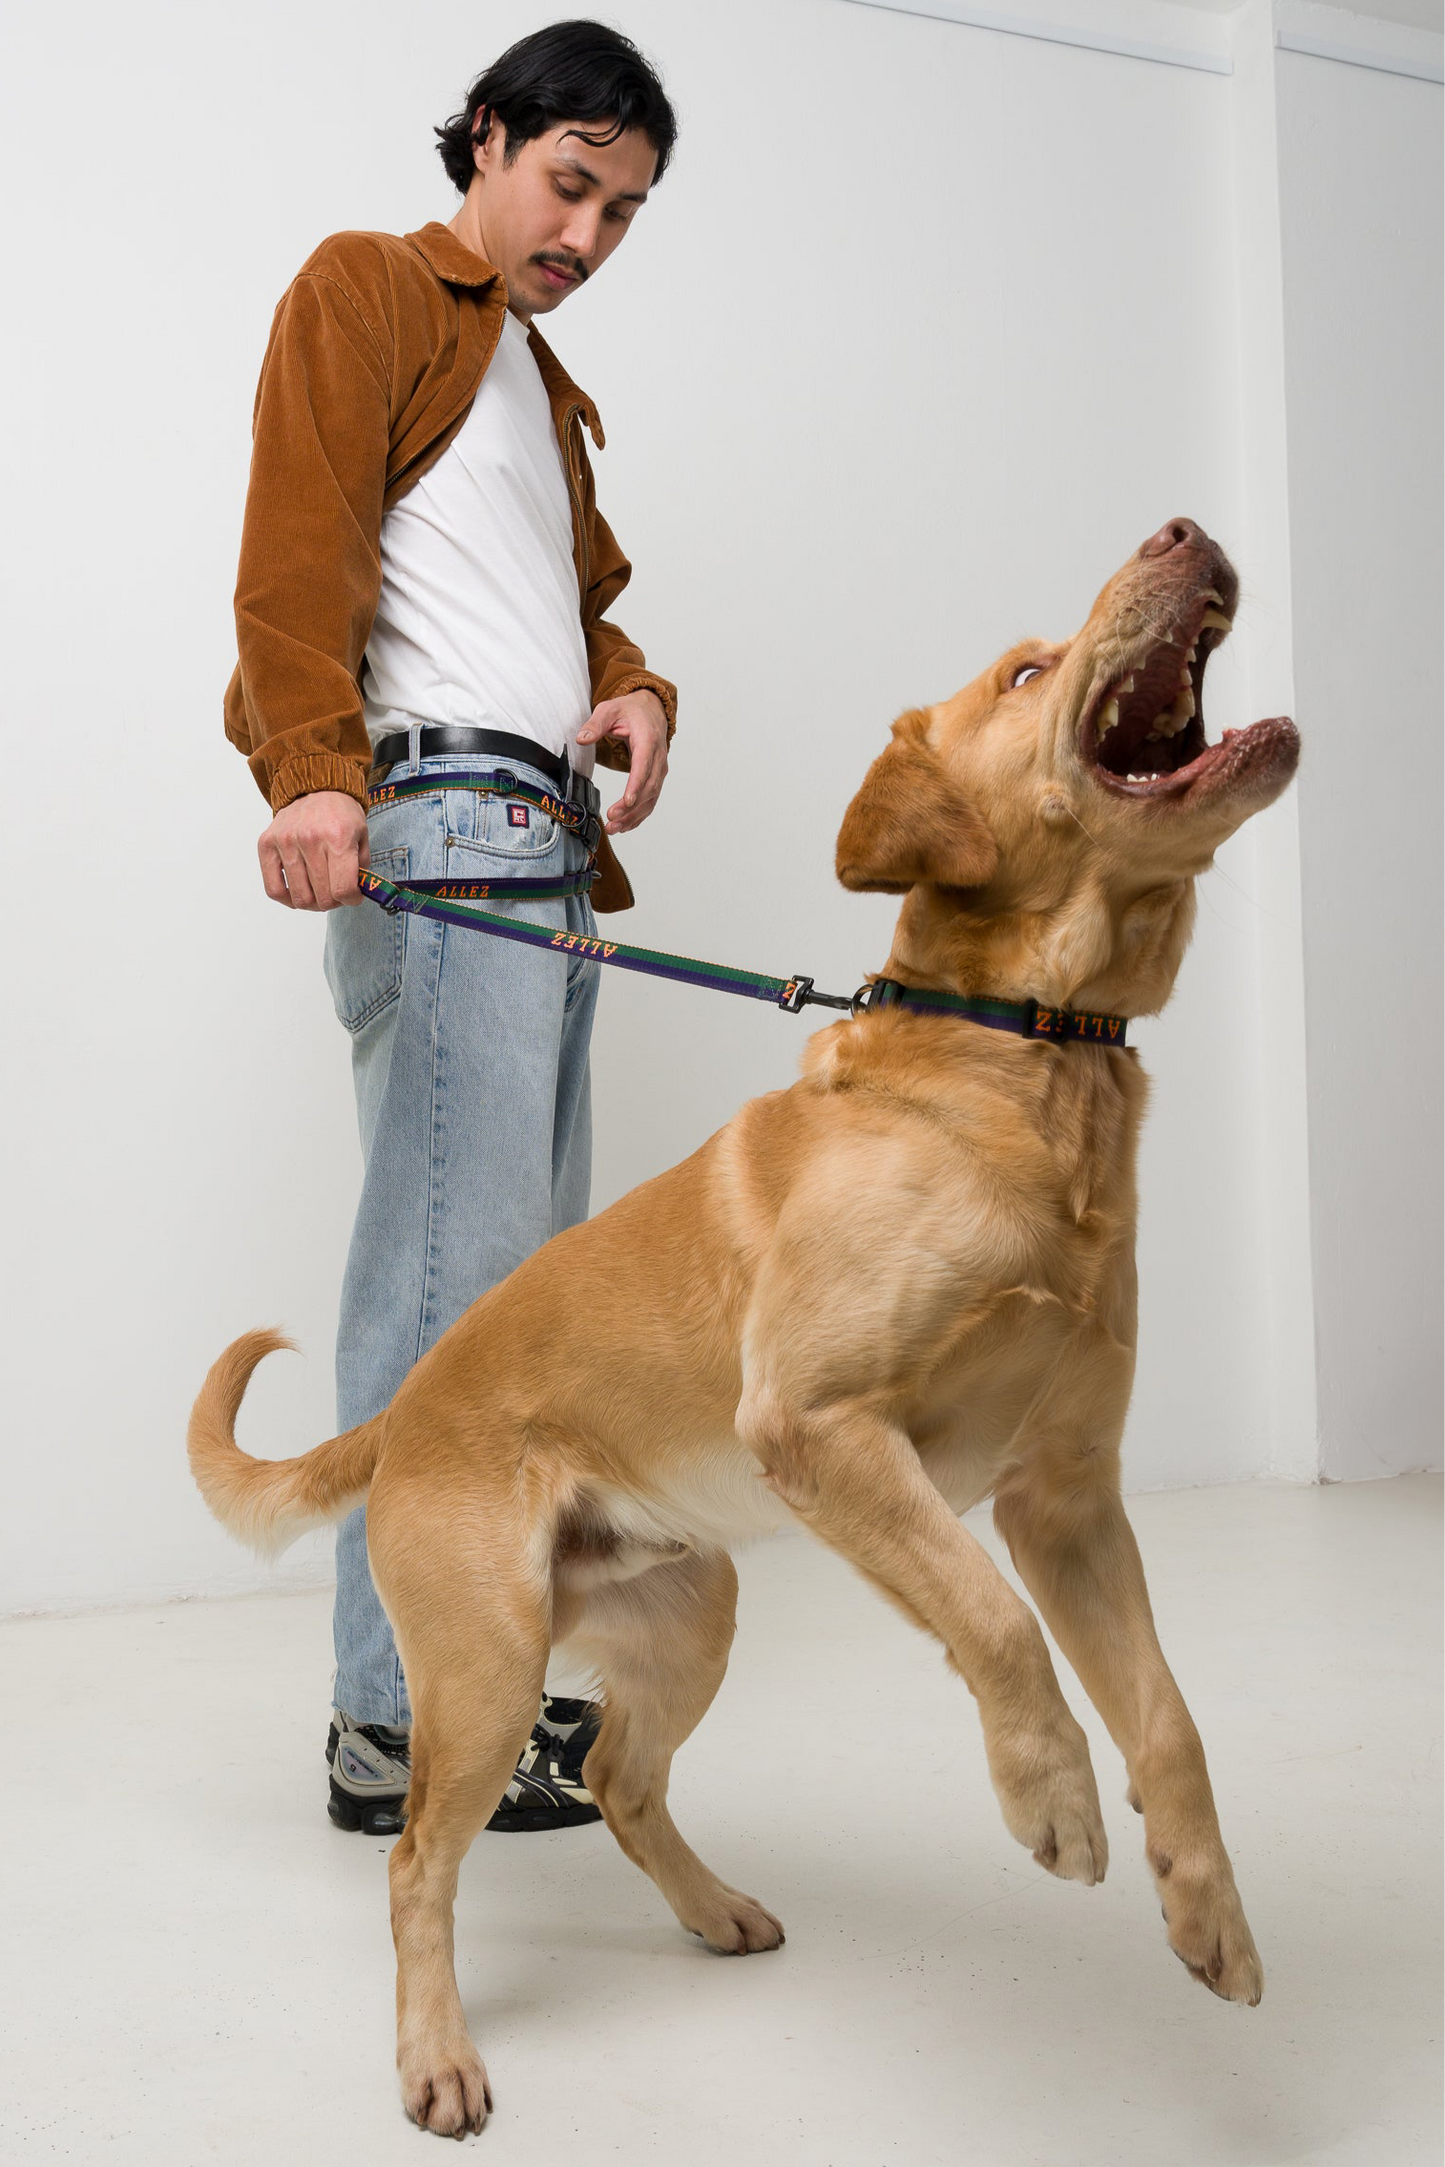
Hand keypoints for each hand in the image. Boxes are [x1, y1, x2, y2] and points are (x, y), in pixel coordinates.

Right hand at [258, 790, 369, 909]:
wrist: (316, 787)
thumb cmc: (340, 814)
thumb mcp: (362, 836)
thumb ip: (361, 869)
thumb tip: (355, 895)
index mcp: (338, 837)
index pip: (343, 889)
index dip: (351, 900)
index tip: (353, 896)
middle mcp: (310, 839)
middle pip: (322, 897)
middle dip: (334, 902)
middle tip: (336, 893)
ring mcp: (286, 842)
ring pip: (300, 897)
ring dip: (313, 902)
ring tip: (319, 892)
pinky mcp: (267, 844)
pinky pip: (273, 888)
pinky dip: (287, 898)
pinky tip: (298, 893)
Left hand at [577, 689, 669, 835]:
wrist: (650, 710)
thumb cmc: (630, 711)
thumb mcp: (609, 709)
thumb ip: (595, 724)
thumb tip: (581, 738)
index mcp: (648, 739)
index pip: (644, 765)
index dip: (636, 785)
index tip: (627, 801)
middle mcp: (658, 757)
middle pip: (649, 787)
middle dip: (632, 806)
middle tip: (612, 818)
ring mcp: (659, 769)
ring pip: (651, 798)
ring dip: (634, 815)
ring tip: (615, 828)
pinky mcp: (656, 778)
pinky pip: (651, 800)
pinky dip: (639, 815)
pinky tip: (625, 826)